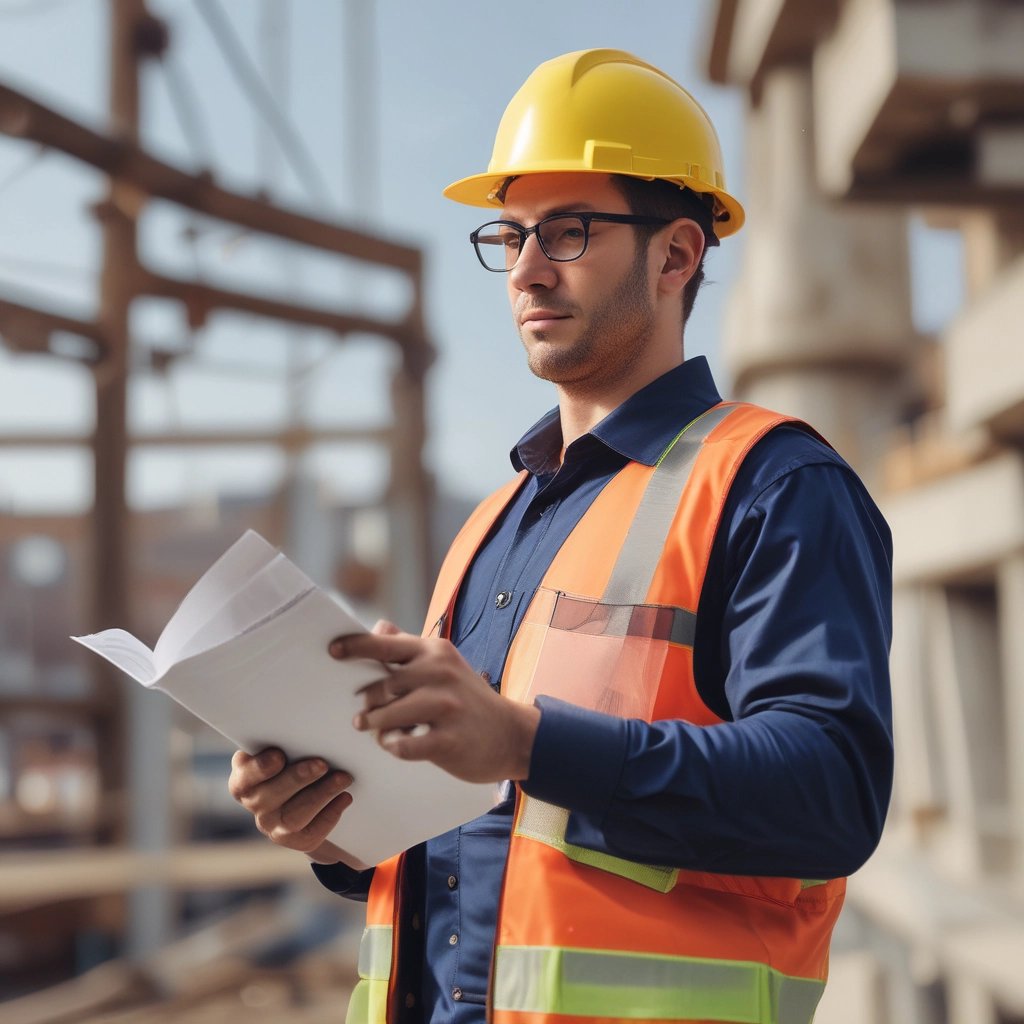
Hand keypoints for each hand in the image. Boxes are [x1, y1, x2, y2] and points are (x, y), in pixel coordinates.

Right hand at [227, 747, 355, 865]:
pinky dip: (330, 814)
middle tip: (322, 764)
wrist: (308, 791)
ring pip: (293, 817)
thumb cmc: (293, 758)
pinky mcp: (295, 840)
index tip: (279, 755)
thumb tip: (302, 722)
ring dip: (321, 795)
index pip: (243, 778)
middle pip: (271, 797)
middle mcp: (255, 804)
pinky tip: (345, 797)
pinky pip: (311, 833)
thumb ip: (284, 740)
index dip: (259, 769)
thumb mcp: (284, 747)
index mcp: (245, 780)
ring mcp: (273, 825)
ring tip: (344, 778)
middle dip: (298, 779)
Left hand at [329, 622, 539, 784]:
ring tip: (380, 731)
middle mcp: (440, 673)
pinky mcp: (449, 740)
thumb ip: (410, 647)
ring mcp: (446, 707)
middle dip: (368, 703)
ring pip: (386, 716)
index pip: (385, 644)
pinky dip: (394, 747)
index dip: (355, 646)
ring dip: (376, 727)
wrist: (513, 735)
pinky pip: (402, 745)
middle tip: (366, 714)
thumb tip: (379, 626)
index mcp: (435, 652)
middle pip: (381, 686)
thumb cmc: (469, 699)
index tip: (333, 651)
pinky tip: (400, 745)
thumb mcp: (445, 664)